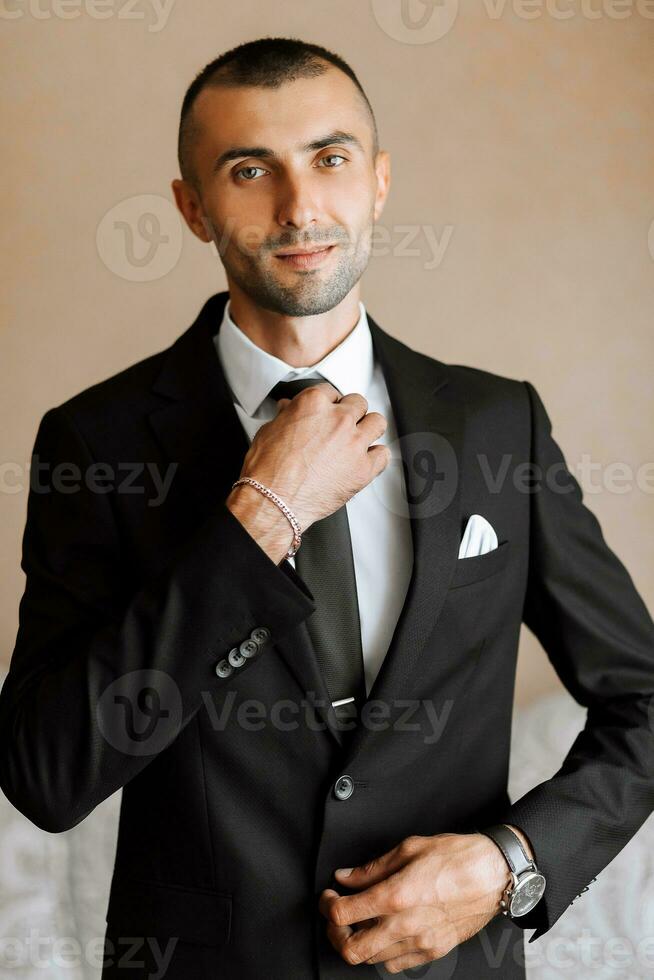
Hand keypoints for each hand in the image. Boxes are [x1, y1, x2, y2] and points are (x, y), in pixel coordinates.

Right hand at [230, 382, 389, 530]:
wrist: (274, 501)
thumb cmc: (268, 470)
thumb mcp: (269, 431)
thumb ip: (286, 416)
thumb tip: (289, 411)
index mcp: (315, 404)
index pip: (332, 392)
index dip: (329, 404)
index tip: (327, 413)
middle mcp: (339, 420)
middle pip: (358, 404)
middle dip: (350, 414)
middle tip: (341, 427)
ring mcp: (354, 443)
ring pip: (377, 423)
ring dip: (369, 429)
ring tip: (359, 439)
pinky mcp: (363, 469)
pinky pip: (383, 455)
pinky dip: (376, 457)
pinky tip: (366, 461)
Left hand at [319, 831, 513, 973]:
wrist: (494, 874)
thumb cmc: (457, 857)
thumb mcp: (409, 848)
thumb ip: (373, 867)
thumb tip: (347, 877)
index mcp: (396, 895)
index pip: (343, 914)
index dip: (328, 904)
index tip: (330, 895)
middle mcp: (405, 925)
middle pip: (351, 949)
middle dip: (335, 932)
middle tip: (337, 914)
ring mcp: (420, 943)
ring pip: (371, 960)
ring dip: (357, 942)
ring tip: (359, 922)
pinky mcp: (433, 951)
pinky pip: (395, 964)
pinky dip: (381, 953)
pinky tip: (383, 933)